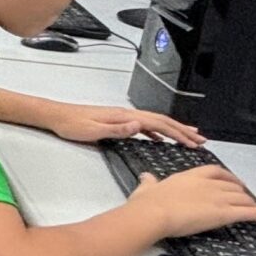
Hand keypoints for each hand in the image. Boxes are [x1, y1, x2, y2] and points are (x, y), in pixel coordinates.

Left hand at [41, 104, 206, 146]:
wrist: (55, 116)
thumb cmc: (71, 124)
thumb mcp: (93, 130)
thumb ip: (117, 130)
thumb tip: (138, 127)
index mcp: (124, 116)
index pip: (158, 124)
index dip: (178, 133)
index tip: (193, 141)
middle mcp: (126, 114)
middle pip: (161, 121)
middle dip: (183, 130)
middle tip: (200, 140)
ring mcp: (122, 117)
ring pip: (155, 122)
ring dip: (173, 129)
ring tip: (189, 136)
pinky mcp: (117, 121)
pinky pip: (144, 126)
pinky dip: (157, 131)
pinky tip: (160, 138)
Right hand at [127, 165, 255, 240]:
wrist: (153, 213)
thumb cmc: (148, 203)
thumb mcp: (146, 188)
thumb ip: (150, 183)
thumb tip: (147, 178)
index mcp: (191, 176)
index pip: (216, 172)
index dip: (227, 178)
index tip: (230, 183)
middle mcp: (209, 184)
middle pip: (233, 186)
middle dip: (240, 193)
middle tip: (243, 201)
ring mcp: (219, 198)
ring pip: (243, 198)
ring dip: (250, 204)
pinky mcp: (225, 213)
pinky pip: (253, 213)